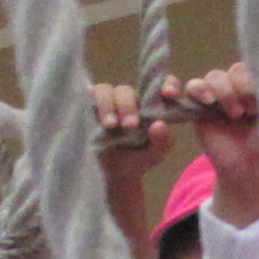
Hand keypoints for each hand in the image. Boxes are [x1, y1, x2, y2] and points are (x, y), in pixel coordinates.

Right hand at [93, 82, 168, 254]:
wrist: (115, 175)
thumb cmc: (139, 160)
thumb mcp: (154, 155)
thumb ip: (162, 141)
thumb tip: (159, 124)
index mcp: (149, 106)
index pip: (160, 85)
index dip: (167, 84)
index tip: (169, 94)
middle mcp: (129, 100)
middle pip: (126, 90)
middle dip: (128, 105)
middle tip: (130, 125)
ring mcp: (109, 103)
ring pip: (105, 90)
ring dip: (107, 105)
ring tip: (110, 126)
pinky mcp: (91, 109)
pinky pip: (88, 97)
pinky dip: (90, 99)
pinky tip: (92, 112)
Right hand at [179, 62, 258, 224]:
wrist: (249, 169)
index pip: (255, 67)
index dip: (255, 81)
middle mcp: (238, 87)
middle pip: (234, 70)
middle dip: (242, 87)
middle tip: (250, 111)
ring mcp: (218, 95)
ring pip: (215, 76)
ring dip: (224, 91)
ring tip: (234, 113)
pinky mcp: (200, 106)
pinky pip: (193, 87)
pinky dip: (199, 89)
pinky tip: (208, 101)